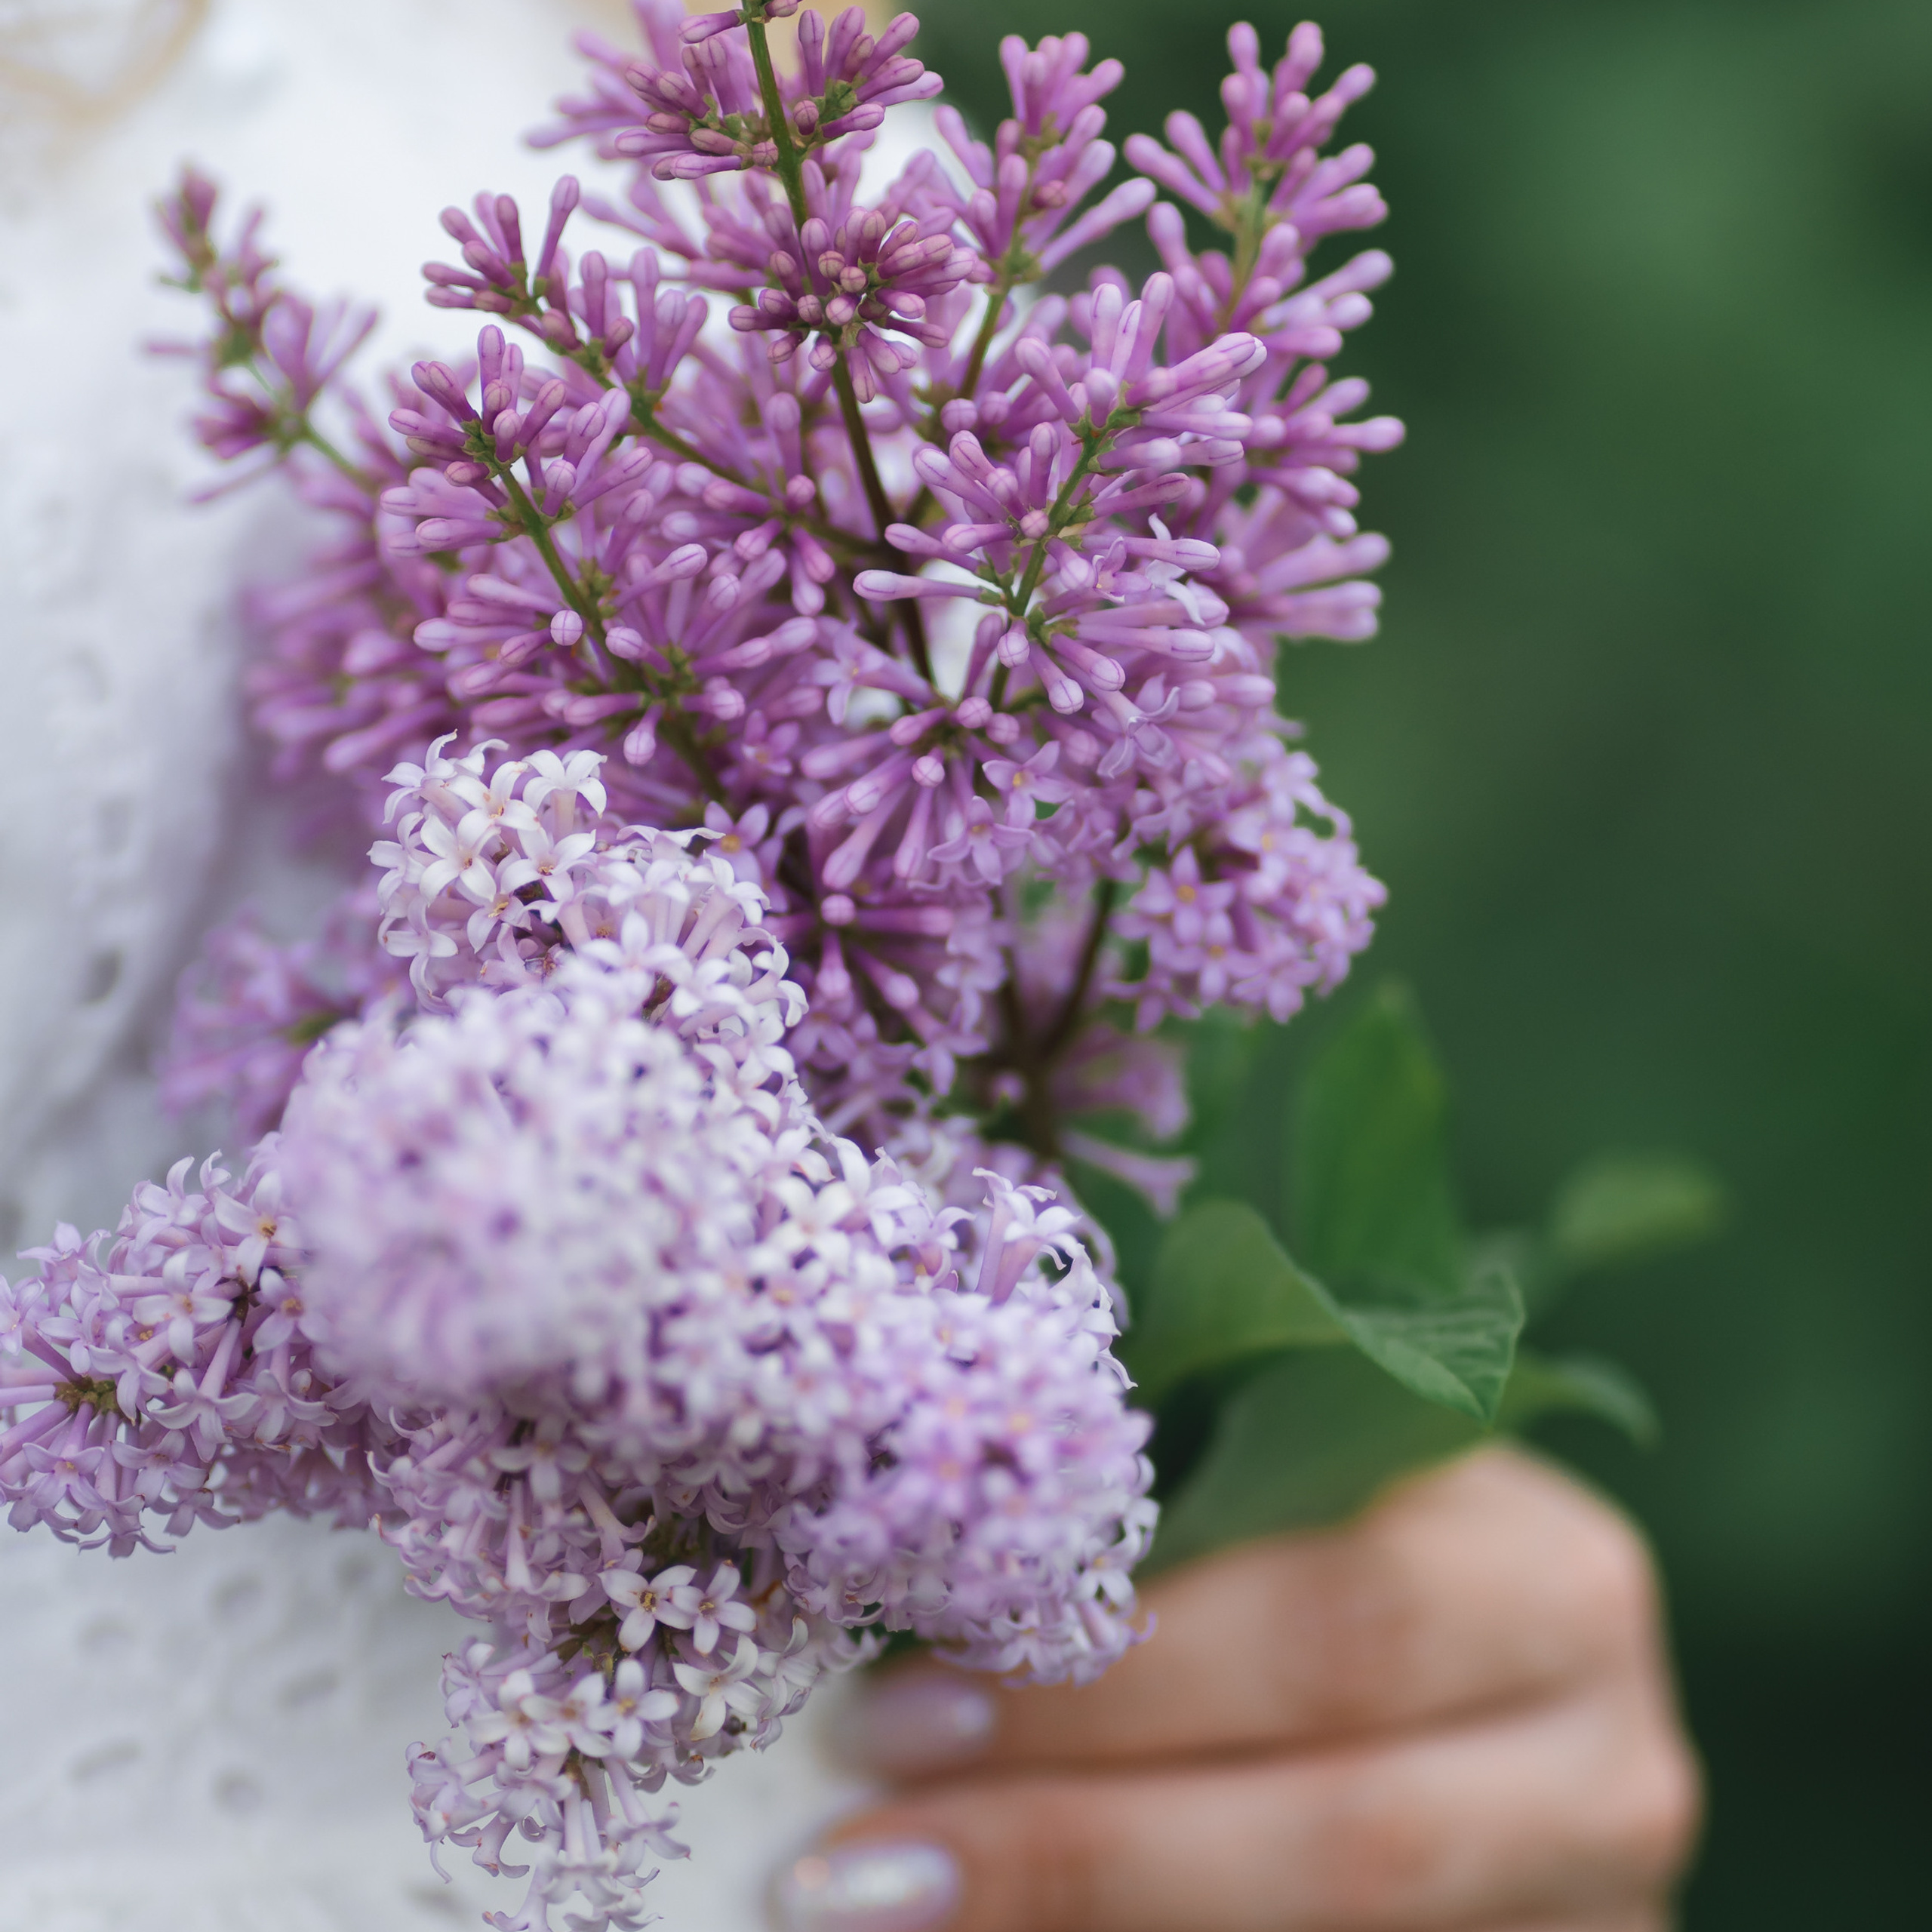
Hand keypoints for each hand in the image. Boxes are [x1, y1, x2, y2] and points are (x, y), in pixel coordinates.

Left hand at [774, 1447, 1699, 1931]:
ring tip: (885, 1907)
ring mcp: (1597, 1906)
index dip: (1119, 1675)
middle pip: (1343, 1826)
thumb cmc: (1344, 1559)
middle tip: (862, 1846)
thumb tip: (893, 1614)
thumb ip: (1153, 1542)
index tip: (900, 1702)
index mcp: (1544, 1570)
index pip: (1334, 1620)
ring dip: (1091, 1929)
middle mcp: (1604, 1753)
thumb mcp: (1294, 1508)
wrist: (1488, 1709)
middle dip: (1081, 1842)